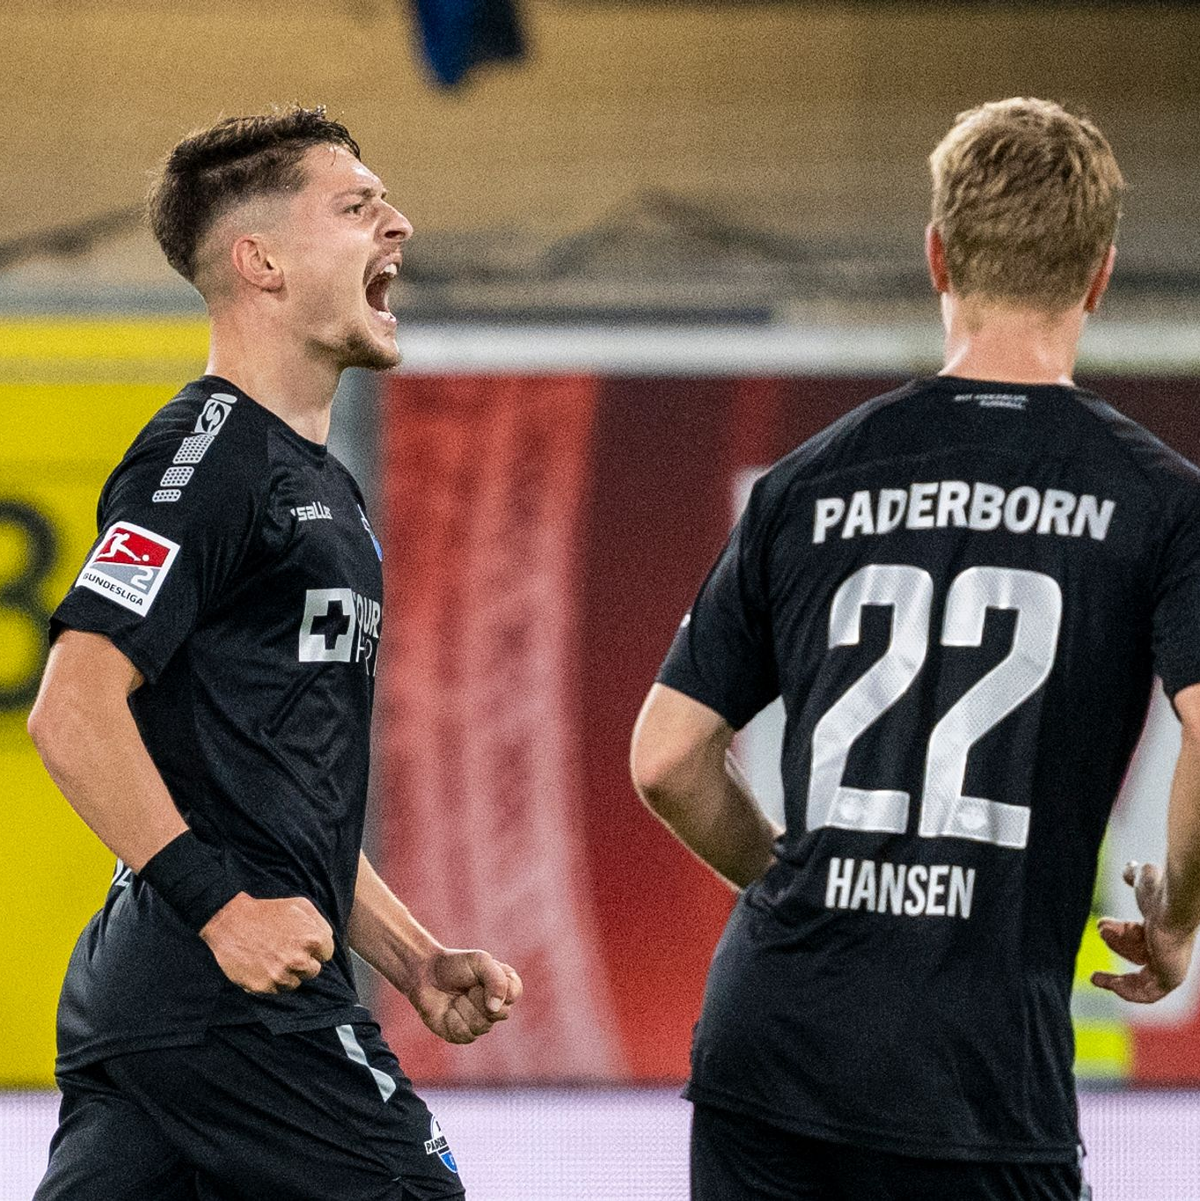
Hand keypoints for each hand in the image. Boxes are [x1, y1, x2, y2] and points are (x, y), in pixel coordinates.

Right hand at [200, 893, 334, 994]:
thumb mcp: (300, 905)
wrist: (231, 921)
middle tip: (287, 950)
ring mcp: (281, 975)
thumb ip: (320, 923)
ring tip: (274, 957)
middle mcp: (299, 960)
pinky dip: (271, 981)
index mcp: (312, 939)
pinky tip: (263, 965)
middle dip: (304, 961)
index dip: (315, 948)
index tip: (303, 943)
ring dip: (288, 973)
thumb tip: (327, 939)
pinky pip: (276, 990)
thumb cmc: (266, 911)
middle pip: (313, 971)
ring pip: (295, 983)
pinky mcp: (263, 986)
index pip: (326, 954)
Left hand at [407, 949, 522, 1044]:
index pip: (513, 994)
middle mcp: (496, 1007)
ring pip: (482, 1026)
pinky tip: (448, 1010)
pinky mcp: (463, 1035)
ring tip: (456, 997)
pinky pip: (465, 1034)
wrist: (426, 974)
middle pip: (500, 1014)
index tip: (480, 977)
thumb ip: (496, 980)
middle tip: (467, 986)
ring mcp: (480, 1022)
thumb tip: (496, 1008)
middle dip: (478, 997)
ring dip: (464, 1007)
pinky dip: (453, 1019)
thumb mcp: (480, 961)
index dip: (497, 987)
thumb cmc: (455, 965)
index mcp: (505, 987)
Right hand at [1091, 862, 1196, 1003]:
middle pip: (1137, 956)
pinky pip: (1149, 995)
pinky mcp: (1171, 978)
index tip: (1101, 927)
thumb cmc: (1159, 892)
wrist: (1172, 904)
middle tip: (1100, 932)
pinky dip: (1129, 992)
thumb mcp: (1141, 882)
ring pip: (1139, 977)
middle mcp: (1167, 950)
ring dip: (1118, 966)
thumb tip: (1128, 867)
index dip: (1119, 933)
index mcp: (1161, 931)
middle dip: (1116, 945)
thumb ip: (1134, 877)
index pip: (1138, 939)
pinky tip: (1111, 985)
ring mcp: (1171, 966)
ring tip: (1102, 947)